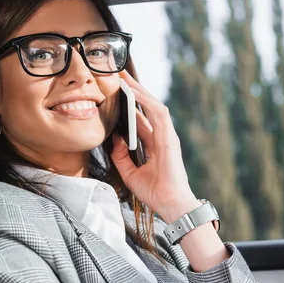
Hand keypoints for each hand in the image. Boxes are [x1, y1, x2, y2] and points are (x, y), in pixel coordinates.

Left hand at [111, 71, 200, 223]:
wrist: (170, 205)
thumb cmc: (154, 192)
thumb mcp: (129, 173)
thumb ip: (120, 156)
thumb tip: (114, 138)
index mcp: (154, 144)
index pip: (141, 119)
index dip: (131, 105)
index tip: (117, 93)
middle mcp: (161, 136)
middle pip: (147, 108)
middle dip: (135, 91)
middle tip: (120, 77)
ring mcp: (167, 135)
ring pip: (154, 105)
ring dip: (140, 90)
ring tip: (125, 78)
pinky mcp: (169, 137)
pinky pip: (158, 113)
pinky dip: (146, 100)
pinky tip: (134, 92)